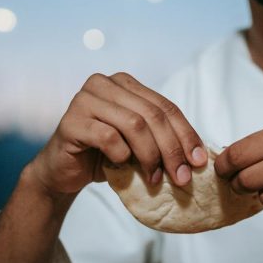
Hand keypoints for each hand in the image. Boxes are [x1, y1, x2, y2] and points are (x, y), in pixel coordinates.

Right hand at [29, 72, 207, 196]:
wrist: (63, 172)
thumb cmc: (102, 156)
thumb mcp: (138, 143)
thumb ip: (161, 138)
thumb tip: (199, 154)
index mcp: (123, 83)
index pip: (165, 106)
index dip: (186, 134)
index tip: (199, 161)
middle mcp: (103, 84)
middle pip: (152, 115)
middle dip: (172, 149)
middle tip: (182, 177)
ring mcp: (84, 100)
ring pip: (134, 124)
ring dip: (150, 155)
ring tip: (154, 179)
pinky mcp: (71, 121)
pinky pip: (108, 137)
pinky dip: (121, 155)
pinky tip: (121, 166)